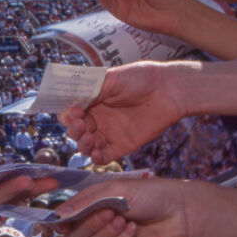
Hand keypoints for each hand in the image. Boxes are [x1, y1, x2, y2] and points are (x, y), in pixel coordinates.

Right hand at [54, 178, 193, 236]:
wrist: (179, 211)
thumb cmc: (150, 194)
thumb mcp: (114, 189)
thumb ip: (84, 203)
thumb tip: (58, 216)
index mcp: (93, 204)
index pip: (66, 219)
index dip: (62, 222)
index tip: (63, 221)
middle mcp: (97, 223)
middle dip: (89, 225)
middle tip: (108, 213)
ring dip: (104, 234)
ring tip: (123, 219)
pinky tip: (133, 230)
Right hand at [60, 61, 189, 163]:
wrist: (169, 90)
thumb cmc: (141, 79)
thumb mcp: (111, 79)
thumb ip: (90, 89)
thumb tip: (69, 97)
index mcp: (92, 101)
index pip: (71, 112)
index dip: (68, 115)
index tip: (74, 112)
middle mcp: (98, 118)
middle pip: (76, 131)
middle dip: (74, 130)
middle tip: (80, 125)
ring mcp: (109, 133)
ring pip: (87, 146)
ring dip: (83, 145)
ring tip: (89, 139)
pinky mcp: (122, 145)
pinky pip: (104, 157)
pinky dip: (97, 158)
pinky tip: (96, 154)